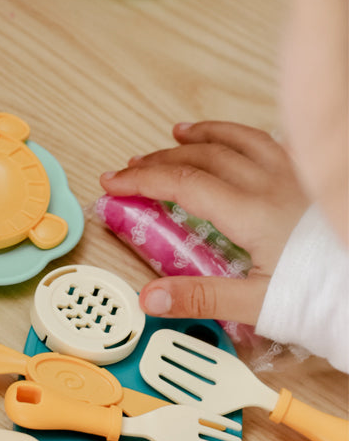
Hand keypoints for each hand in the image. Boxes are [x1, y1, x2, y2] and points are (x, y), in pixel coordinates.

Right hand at [99, 121, 307, 325]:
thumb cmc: (328, 297)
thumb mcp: (261, 306)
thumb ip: (201, 298)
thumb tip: (149, 298)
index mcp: (250, 212)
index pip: (181, 182)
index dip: (141, 178)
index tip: (113, 181)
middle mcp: (269, 184)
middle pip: (202, 156)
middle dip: (160, 158)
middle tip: (133, 166)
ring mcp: (295, 176)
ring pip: (238, 139)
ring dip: (203, 134)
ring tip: (178, 133)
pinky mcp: (314, 180)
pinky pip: (272, 142)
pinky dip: (243, 136)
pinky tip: (240, 143)